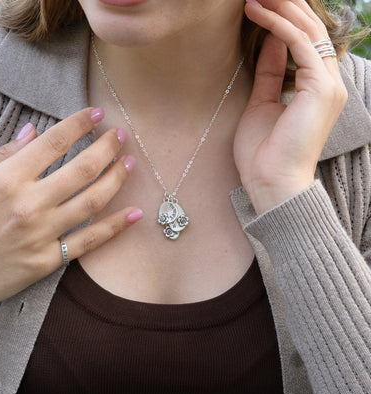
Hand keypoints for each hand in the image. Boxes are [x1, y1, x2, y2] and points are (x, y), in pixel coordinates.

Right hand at [0, 108, 140, 320]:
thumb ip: (1, 155)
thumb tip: (33, 131)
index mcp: (5, 179)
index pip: (54, 142)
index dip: (79, 123)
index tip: (97, 114)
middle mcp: (28, 204)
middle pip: (82, 168)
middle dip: (107, 147)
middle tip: (121, 135)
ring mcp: (40, 234)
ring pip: (92, 201)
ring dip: (117, 179)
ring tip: (131, 164)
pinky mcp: (47, 261)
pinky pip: (89, 241)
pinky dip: (115, 226)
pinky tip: (136, 213)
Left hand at [234, 0, 347, 213]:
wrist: (270, 183)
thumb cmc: (262, 153)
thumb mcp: (261, 103)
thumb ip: (269, 72)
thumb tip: (270, 42)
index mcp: (316, 89)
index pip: (304, 43)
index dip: (283, 19)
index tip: (260, 4)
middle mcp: (328, 84)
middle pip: (310, 31)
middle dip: (284, 5)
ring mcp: (328, 85)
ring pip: (308, 31)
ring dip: (281, 7)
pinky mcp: (321, 88)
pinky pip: (300, 45)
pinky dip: (277, 26)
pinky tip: (257, 12)